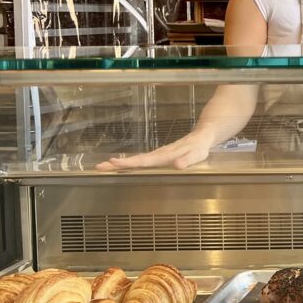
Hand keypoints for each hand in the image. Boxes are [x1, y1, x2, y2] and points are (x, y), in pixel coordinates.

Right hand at [95, 131, 215, 170]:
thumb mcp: (198, 154)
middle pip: (136, 160)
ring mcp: (158, 154)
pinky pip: (141, 159)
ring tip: (103, 166)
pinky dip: (129, 163)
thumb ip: (188, 160)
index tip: (114, 163)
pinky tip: (121, 166)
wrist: (202, 135)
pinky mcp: (159, 155)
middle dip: (118, 164)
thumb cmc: (200, 147)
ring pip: (137, 159)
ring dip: (120, 163)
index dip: (130, 163)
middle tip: (99, 167)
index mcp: (166, 155)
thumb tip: (178, 166)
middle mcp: (159, 154)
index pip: (145, 161)